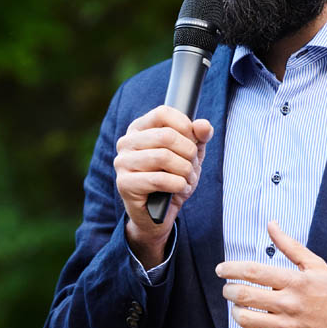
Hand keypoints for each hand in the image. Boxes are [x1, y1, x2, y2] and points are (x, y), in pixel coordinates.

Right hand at [115, 105, 212, 266]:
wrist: (158, 214)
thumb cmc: (172, 179)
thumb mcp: (190, 155)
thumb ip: (198, 137)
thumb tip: (204, 125)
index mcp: (139, 128)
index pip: (163, 112)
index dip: (185, 126)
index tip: (194, 141)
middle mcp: (126, 142)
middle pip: (166, 135)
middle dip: (188, 153)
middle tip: (192, 166)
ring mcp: (122, 162)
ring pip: (163, 156)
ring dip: (184, 170)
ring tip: (187, 179)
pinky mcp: (124, 184)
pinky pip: (158, 179)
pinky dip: (177, 185)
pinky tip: (179, 189)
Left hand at [216, 221, 326, 327]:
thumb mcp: (317, 267)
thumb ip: (291, 246)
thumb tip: (272, 225)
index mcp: (295, 282)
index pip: (253, 271)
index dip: (230, 269)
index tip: (221, 270)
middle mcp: (289, 304)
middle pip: (243, 295)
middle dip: (229, 291)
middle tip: (228, 290)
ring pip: (245, 320)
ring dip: (236, 313)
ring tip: (240, 309)